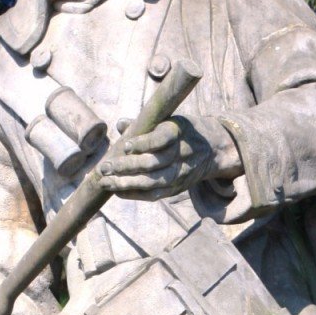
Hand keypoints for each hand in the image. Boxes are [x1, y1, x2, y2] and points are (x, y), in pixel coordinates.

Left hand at [99, 115, 239, 198]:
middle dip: (126, 167)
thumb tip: (120, 124)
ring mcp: (180, 174)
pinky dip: (134, 193)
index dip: (143, 144)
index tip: (126, 146)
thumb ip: (144, 124)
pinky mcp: (177, 188)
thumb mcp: (168, 120)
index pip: (161, 139)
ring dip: (125, 183)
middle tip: (104, 167)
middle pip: (153, 163)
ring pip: (151, 181)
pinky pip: (154, 194)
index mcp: (179, 132)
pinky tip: (116, 191)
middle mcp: (182, 154)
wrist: (211, 149)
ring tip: (105, 181)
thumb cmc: (181, 131)